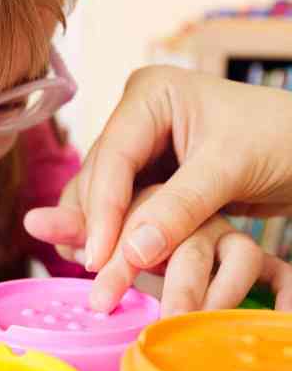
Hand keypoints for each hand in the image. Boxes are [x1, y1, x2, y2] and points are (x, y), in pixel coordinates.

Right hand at [27, 65, 291, 311]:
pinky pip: (122, 208)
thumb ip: (180, 208)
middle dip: (98, 225)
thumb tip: (132, 253)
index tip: (99, 257)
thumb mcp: (232, 167)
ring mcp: (139, 149)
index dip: (104, 209)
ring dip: (99, 233)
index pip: (114, 156)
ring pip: (102, 195)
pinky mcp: (147, 177)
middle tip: (97, 274)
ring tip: (97, 275)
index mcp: (150, 96)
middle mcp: (135, 120)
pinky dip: (116, 235)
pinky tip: (108, 262)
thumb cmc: (284, 138)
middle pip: (100, 177)